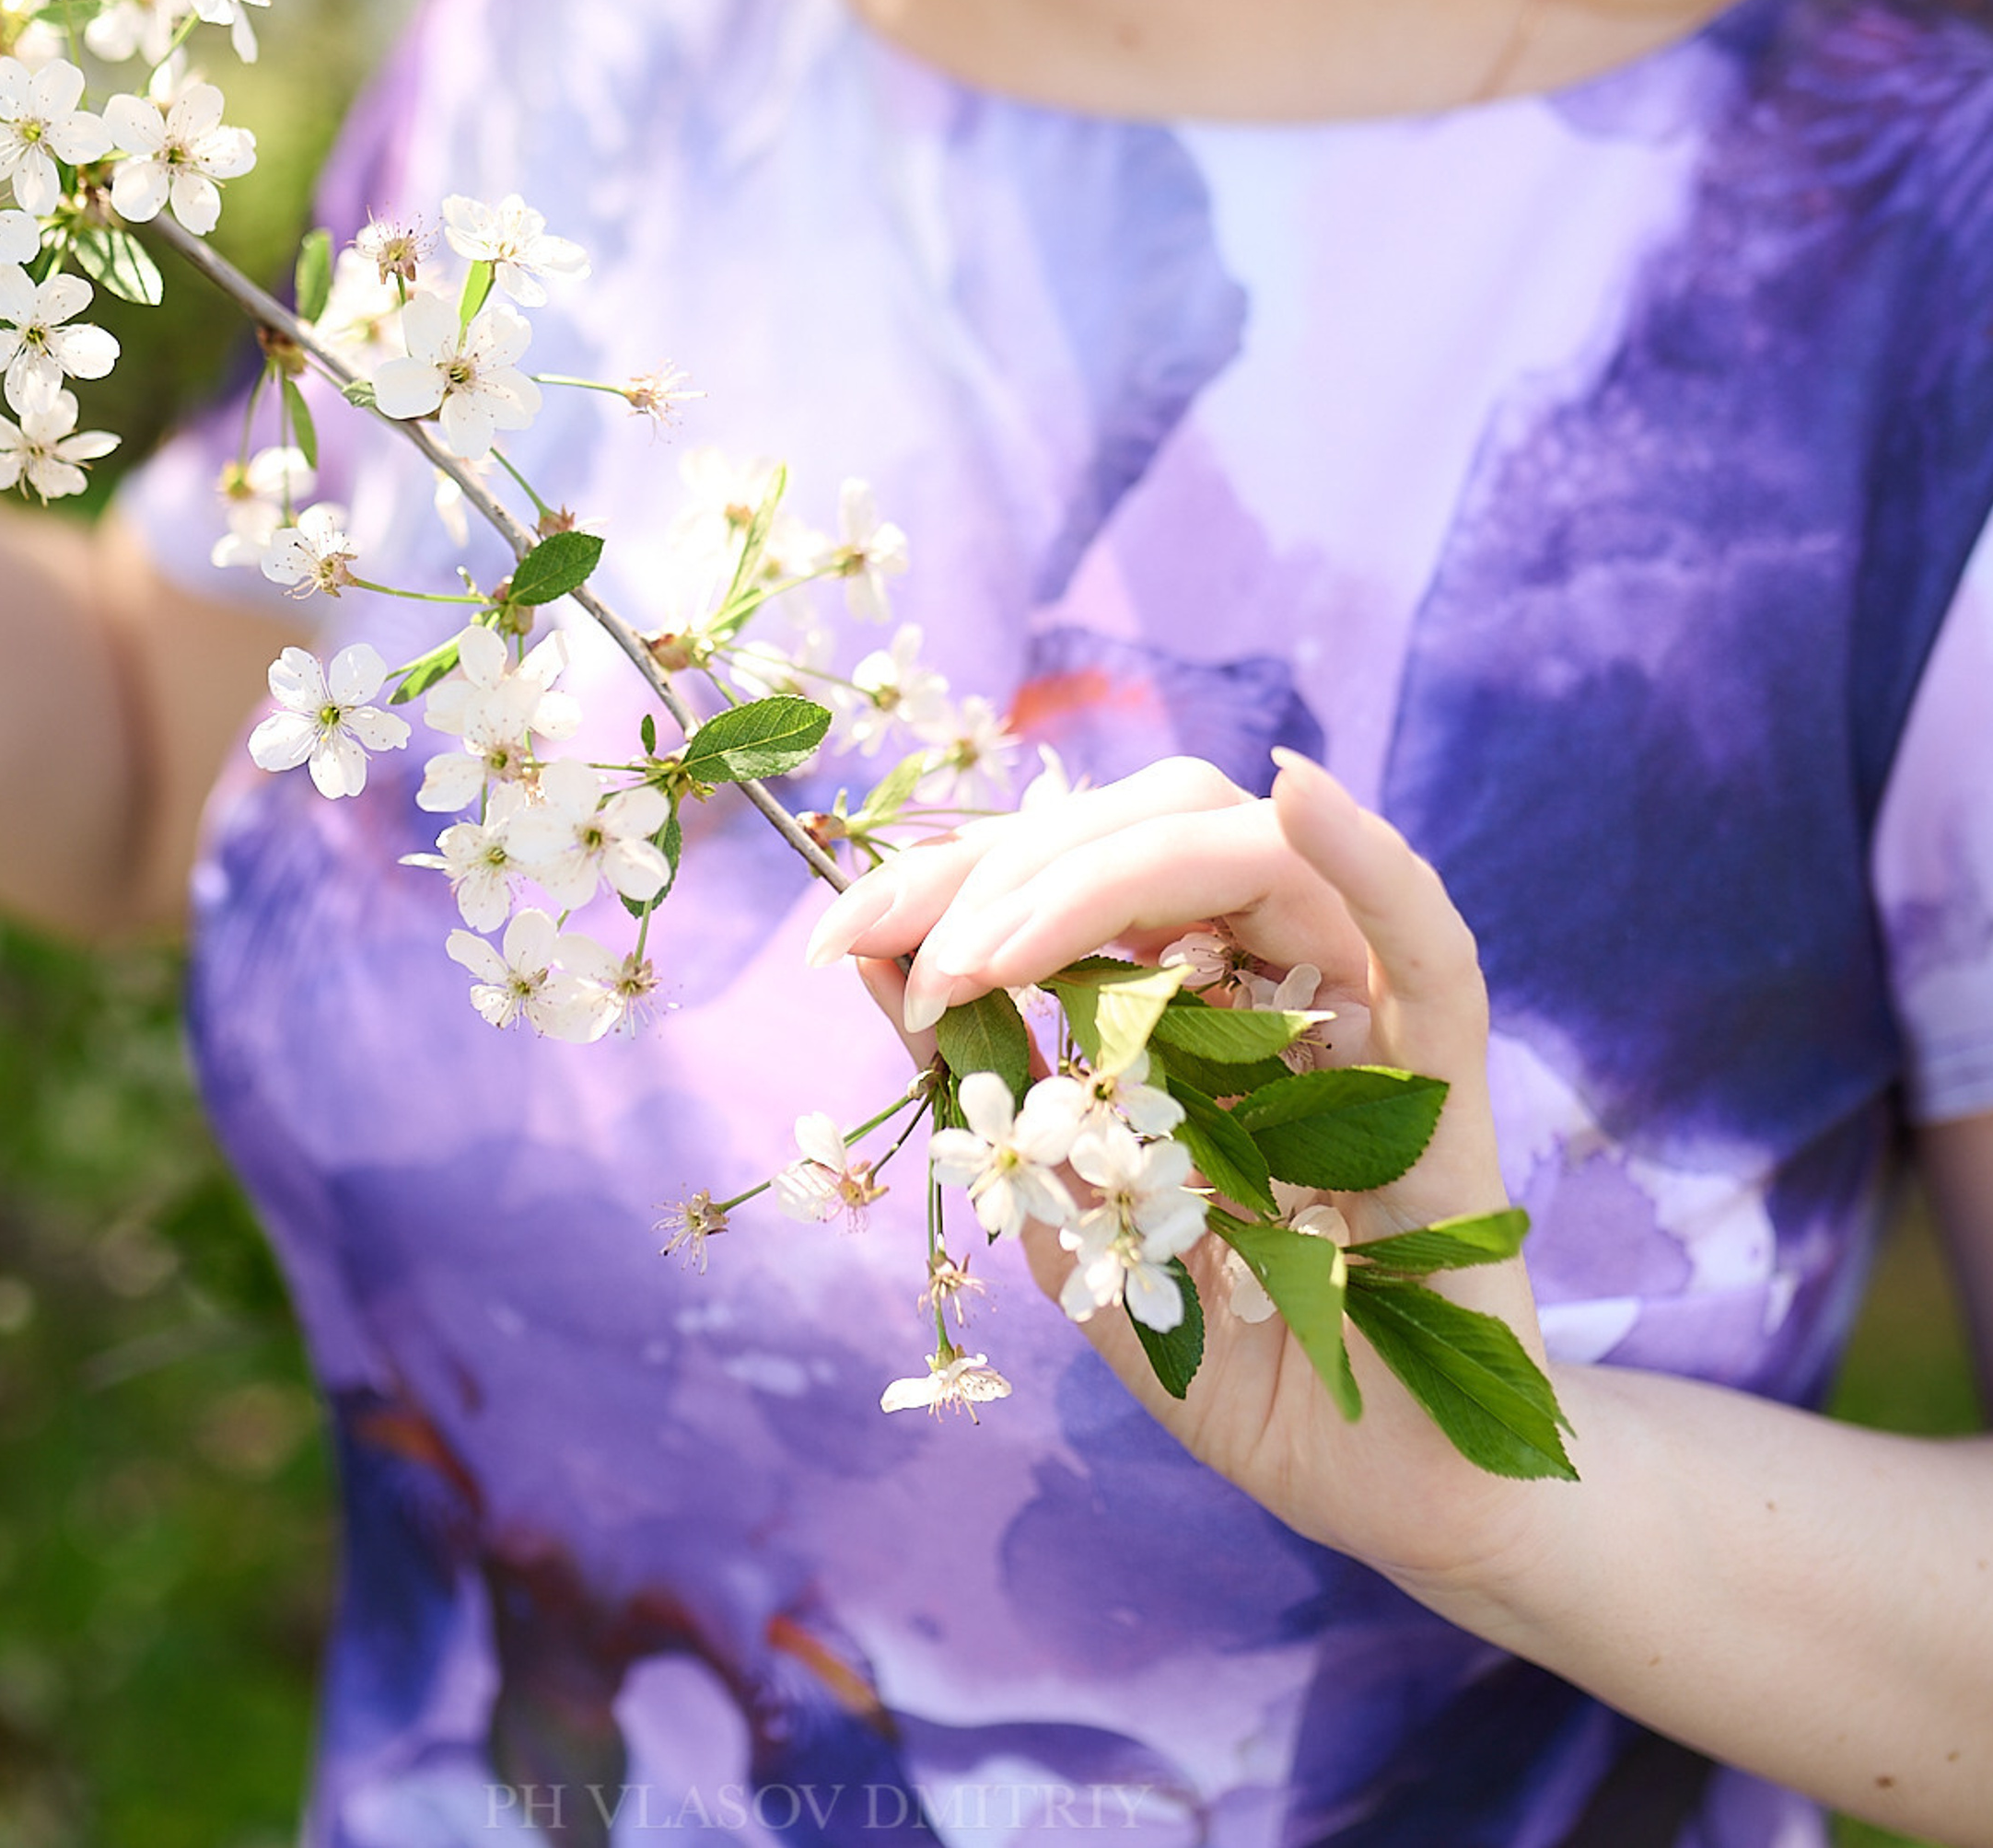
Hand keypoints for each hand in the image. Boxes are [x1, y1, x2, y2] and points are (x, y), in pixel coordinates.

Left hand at [808, 750, 1562, 1595]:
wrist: (1379, 1489)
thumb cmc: (1231, 1355)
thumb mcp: (1065, 1217)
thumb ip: (994, 1096)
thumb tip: (874, 970)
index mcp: (1193, 989)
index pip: (1074, 868)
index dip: (951, 879)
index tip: (838, 934)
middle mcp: (1278, 973)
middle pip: (1152, 828)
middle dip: (1004, 868)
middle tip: (901, 954)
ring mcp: (1365, 1013)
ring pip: (1254, 856)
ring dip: (1104, 876)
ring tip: (992, 952)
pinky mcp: (1445, 1083)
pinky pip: (1427, 946)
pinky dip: (1369, 858)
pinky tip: (1300, 793)